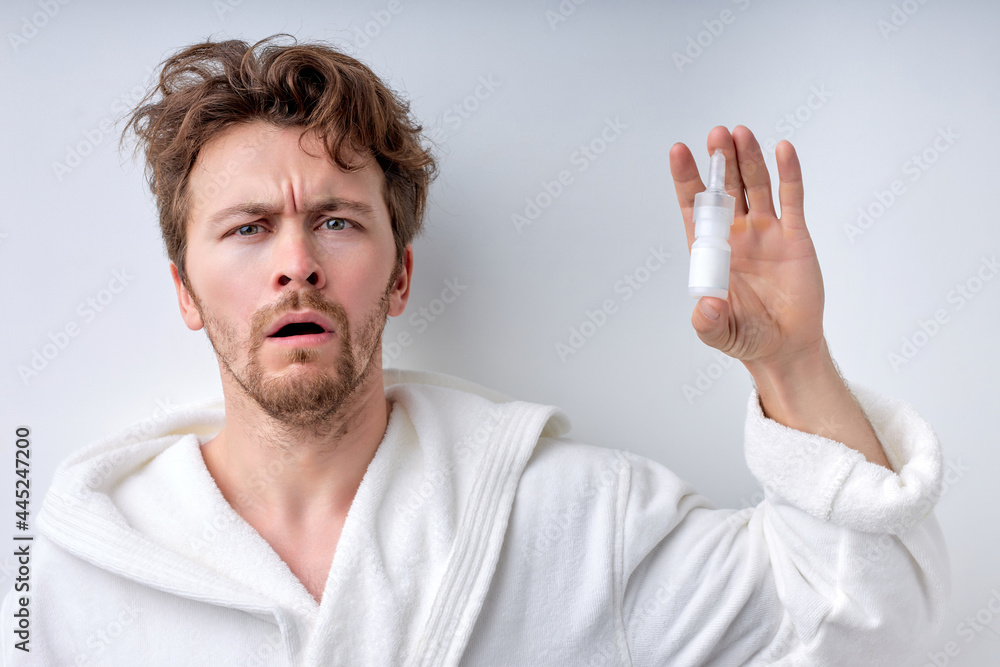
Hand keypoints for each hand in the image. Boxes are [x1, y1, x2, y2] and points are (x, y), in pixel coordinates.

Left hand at [671, 126, 890, 469]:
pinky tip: (783, 149)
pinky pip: (791, 199)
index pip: (694, 207)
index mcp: (710, 250)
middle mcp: (735, 234)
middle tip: (716, 134)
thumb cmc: (747, 337)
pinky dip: (788, 173)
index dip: (686, 179)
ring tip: (740, 133)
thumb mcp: (719, 333)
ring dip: (748, 159)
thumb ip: (708, 322)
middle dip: (720, 161)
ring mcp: (765, 231)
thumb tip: (707, 307)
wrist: (786, 347)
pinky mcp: (794, 236)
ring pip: (755, 186)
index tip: (678, 150)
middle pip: (725, 188)